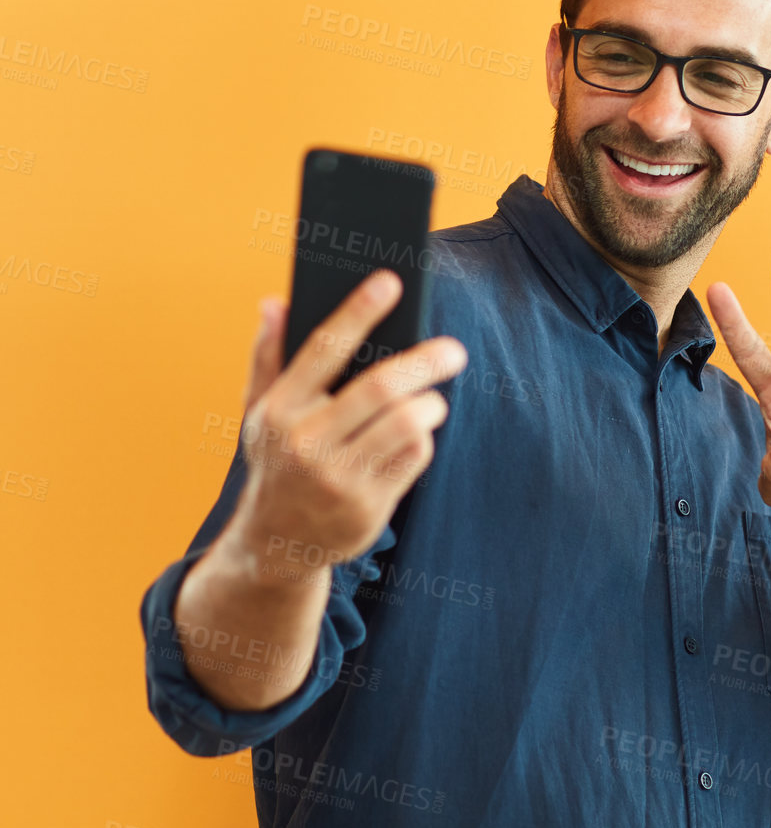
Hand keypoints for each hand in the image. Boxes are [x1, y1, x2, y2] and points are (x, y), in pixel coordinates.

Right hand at [230, 269, 466, 579]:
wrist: (275, 544)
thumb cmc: (276, 462)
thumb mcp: (259, 413)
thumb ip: (268, 357)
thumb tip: (274, 301)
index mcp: (279, 410)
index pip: (323, 350)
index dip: (358, 312)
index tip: (390, 282)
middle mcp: (306, 441)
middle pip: (380, 387)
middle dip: (424, 362)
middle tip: (454, 350)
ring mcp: (338, 476)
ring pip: (405, 423)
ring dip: (429, 405)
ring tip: (432, 399)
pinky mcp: (368, 504)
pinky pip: (414, 456)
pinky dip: (423, 439)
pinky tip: (416, 437)